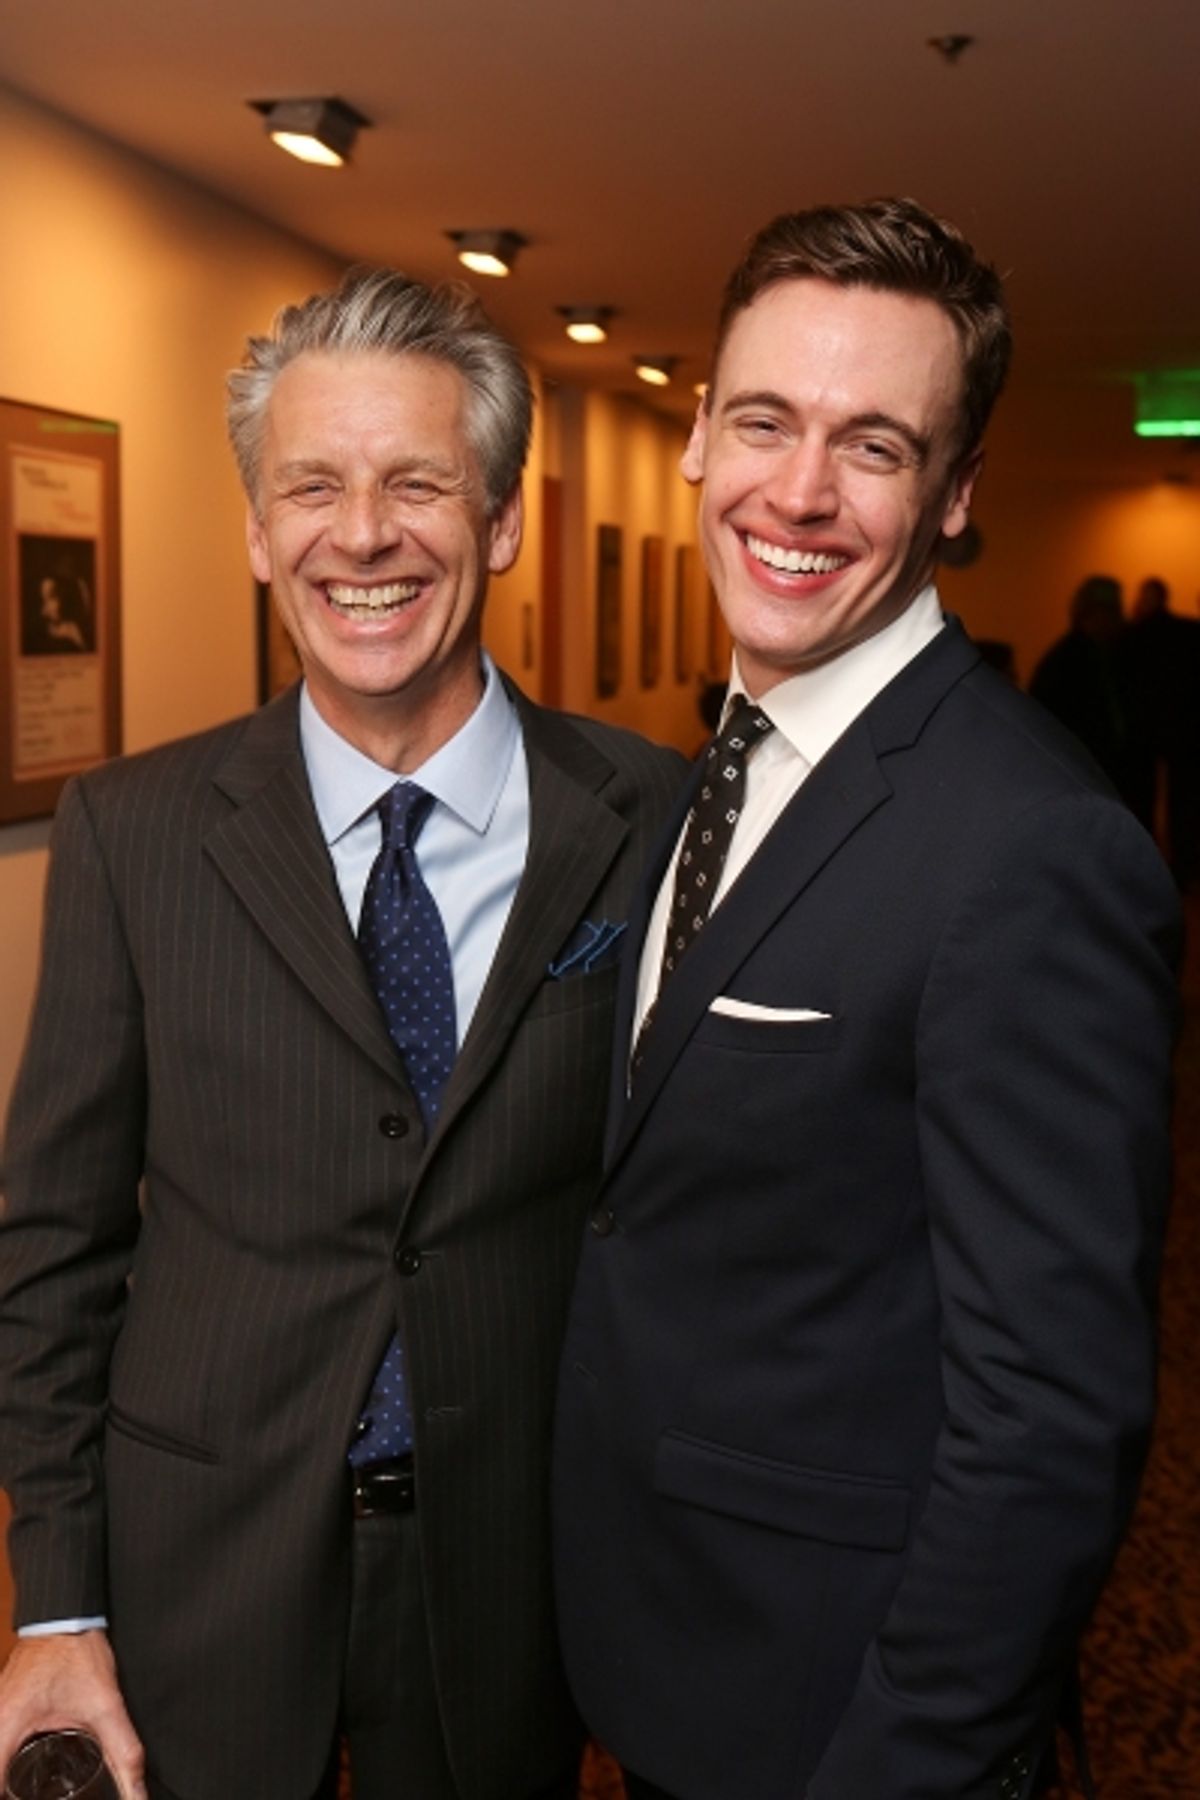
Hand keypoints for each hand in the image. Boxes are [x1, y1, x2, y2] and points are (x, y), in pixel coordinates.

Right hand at [0, 1632, 145, 1799]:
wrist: (65, 1613)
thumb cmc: (76, 1651)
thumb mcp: (104, 1707)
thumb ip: (123, 1753)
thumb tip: (136, 1792)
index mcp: (4, 1728)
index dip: (11, 1798)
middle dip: (13, 1791)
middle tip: (46, 1796)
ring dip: (11, 1780)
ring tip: (35, 1789)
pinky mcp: (1, 1710)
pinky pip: (0, 1745)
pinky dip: (10, 1762)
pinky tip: (27, 1772)